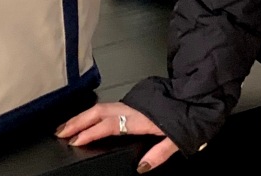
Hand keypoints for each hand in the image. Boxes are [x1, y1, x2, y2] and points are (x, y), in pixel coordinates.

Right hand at [55, 101, 178, 172]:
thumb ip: (159, 153)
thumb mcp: (177, 138)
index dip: (90, 132)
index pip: (110, 124)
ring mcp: (135, 102)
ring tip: (68, 127)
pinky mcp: (138, 100)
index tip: (73, 140)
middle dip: (78, 121)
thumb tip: (142, 167)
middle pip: (101, 111)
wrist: (200, 93)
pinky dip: (96, 113)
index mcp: (142, 116)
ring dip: (84, 116)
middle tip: (60, 132)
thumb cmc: (189, 113)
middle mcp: (136, 107)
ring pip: (104, 106)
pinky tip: (91, 120)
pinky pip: (111, 105)